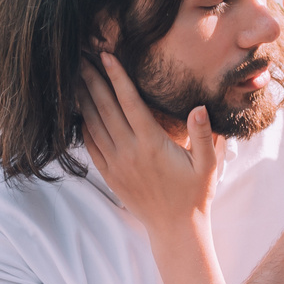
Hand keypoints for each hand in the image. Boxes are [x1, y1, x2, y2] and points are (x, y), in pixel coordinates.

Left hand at [80, 53, 218, 239]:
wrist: (175, 228)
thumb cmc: (195, 193)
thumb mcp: (208, 164)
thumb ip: (202, 135)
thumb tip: (199, 107)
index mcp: (152, 143)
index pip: (130, 102)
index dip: (117, 77)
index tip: (106, 55)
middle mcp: (129, 151)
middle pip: (105, 108)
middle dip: (92, 80)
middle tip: (80, 57)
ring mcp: (116, 164)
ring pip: (93, 125)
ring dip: (84, 100)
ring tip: (75, 78)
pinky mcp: (109, 175)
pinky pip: (90, 146)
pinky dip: (83, 126)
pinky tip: (80, 112)